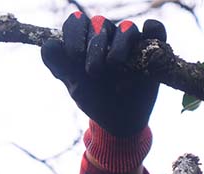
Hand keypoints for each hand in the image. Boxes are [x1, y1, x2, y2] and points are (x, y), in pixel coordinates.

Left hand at [40, 12, 166, 137]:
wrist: (119, 122)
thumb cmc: (95, 99)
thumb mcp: (75, 86)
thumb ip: (60, 65)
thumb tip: (49, 45)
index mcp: (86, 39)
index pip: (77, 22)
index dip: (74, 34)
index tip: (73, 56)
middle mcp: (108, 35)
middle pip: (100, 24)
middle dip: (95, 45)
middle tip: (92, 72)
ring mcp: (131, 42)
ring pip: (126, 28)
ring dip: (119, 43)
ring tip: (113, 65)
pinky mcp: (151, 49)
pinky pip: (155, 31)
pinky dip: (152, 30)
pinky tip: (146, 42)